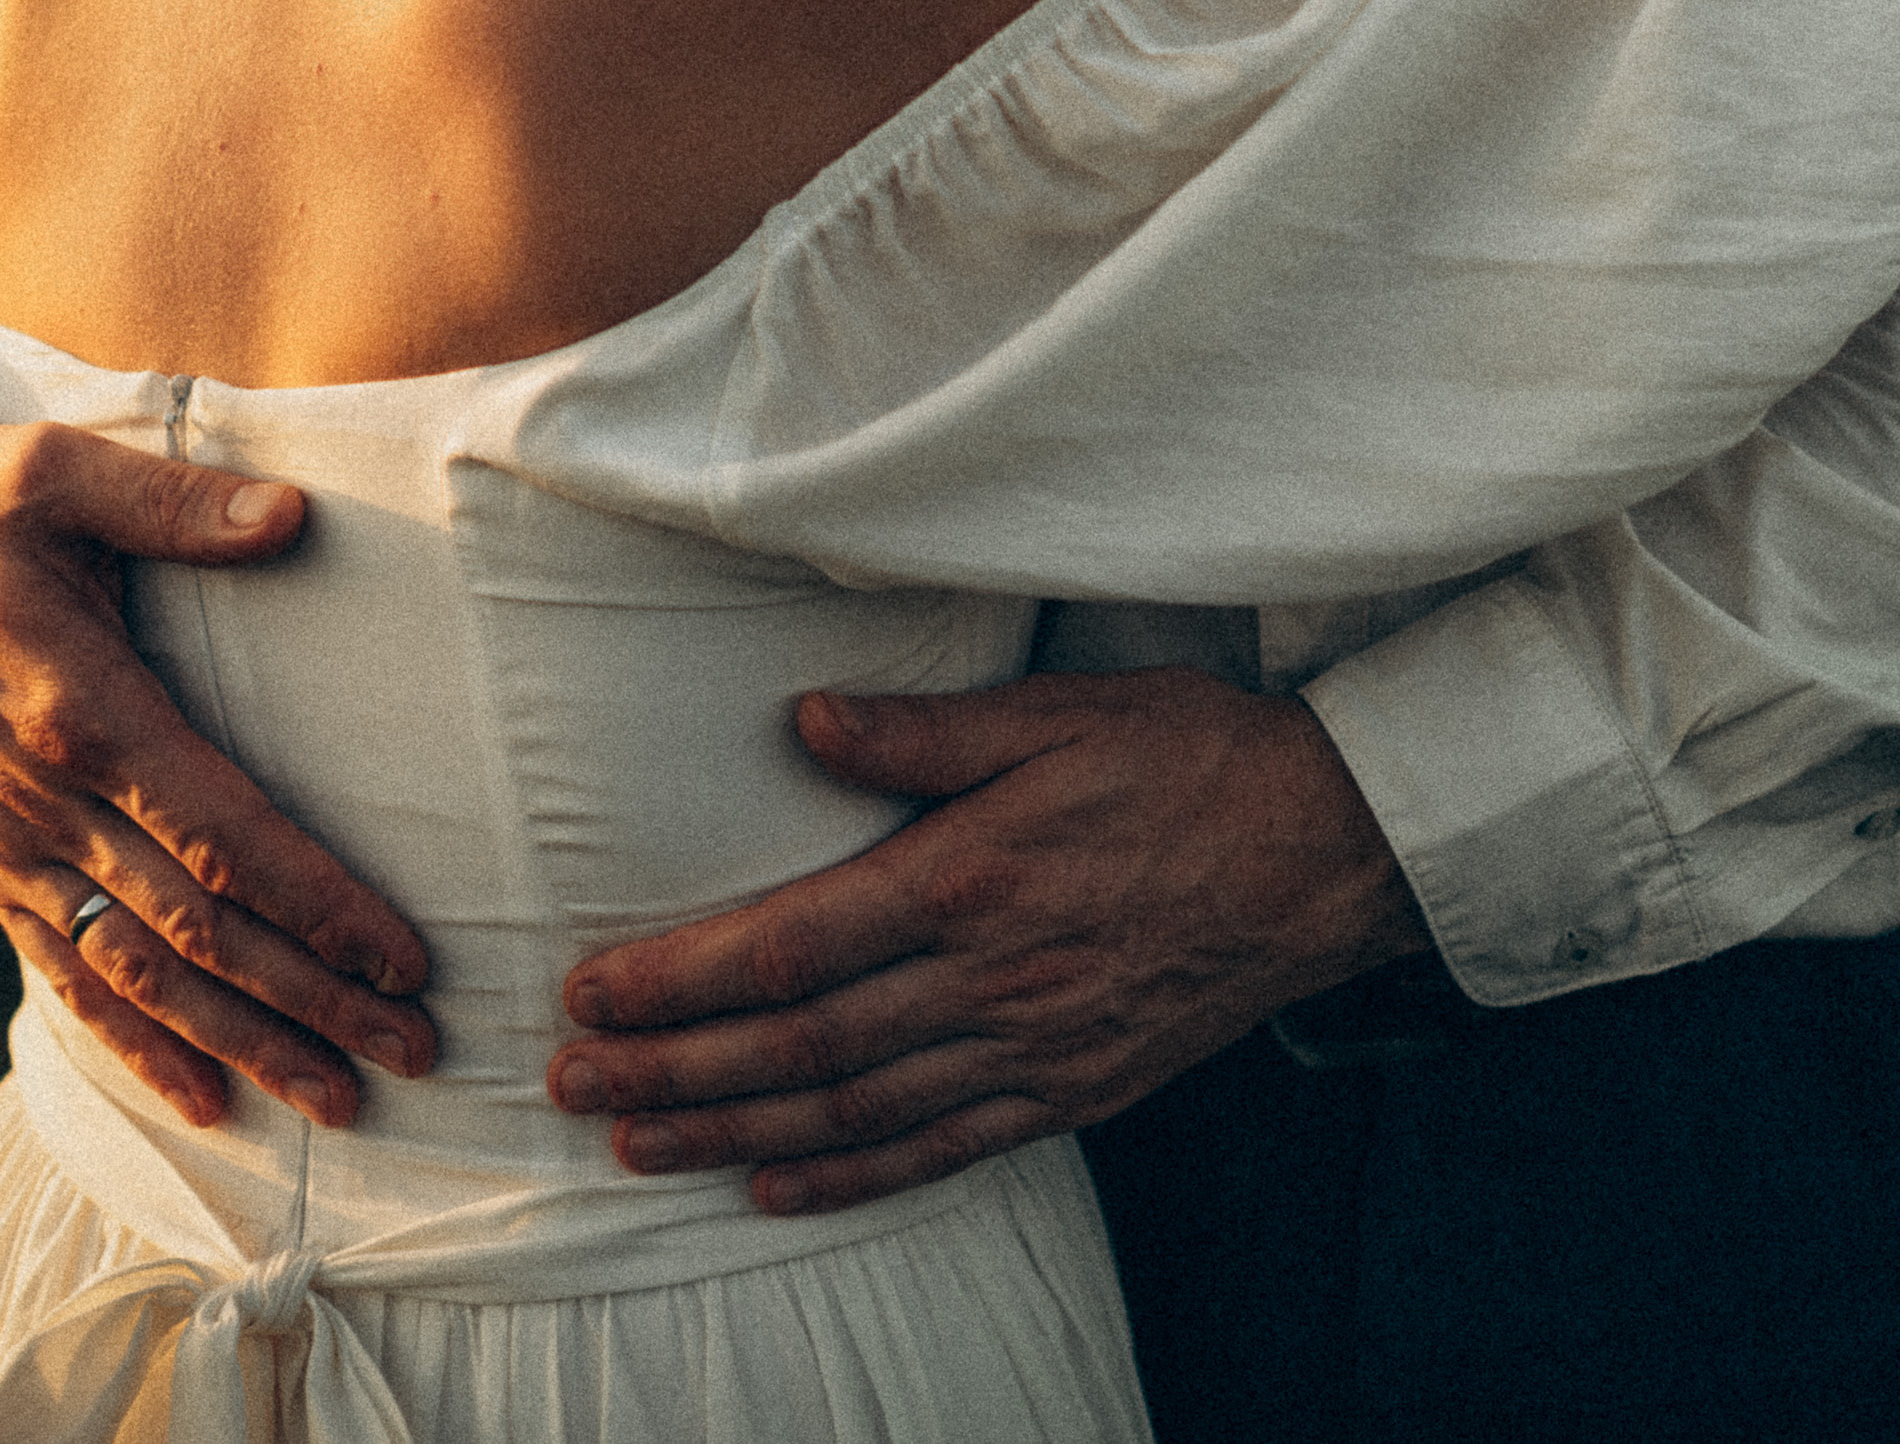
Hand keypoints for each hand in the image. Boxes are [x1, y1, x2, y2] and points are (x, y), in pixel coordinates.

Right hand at [0, 429, 434, 1128]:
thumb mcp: (57, 471)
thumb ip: (173, 503)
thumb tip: (287, 517)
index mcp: (79, 709)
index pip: (219, 835)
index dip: (314, 902)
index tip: (400, 955)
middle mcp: (45, 804)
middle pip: (197, 932)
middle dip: (310, 999)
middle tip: (414, 1051)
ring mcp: (13, 850)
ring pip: (142, 975)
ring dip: (245, 1043)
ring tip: (340, 1098)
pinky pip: (68, 977)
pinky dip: (136, 1048)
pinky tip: (206, 1101)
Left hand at [547, 666, 1426, 1213]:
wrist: (1328, 851)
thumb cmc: (1189, 757)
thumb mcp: (1058, 711)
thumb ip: (925, 730)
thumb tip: (805, 721)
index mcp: (971, 878)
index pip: (789, 946)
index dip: (678, 978)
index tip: (590, 987)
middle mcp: (989, 981)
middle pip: (799, 1047)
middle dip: (672, 1070)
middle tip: (571, 1081)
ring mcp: (1031, 1049)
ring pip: (852, 1112)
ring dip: (733, 1134)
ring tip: (636, 1144)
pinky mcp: (1072, 1090)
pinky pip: (941, 1150)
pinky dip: (850, 1179)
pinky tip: (776, 1188)